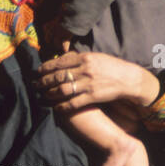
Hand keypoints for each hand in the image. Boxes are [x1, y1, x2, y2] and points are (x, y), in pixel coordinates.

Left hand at [36, 50, 151, 114]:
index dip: (46, 67)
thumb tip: (62, 57)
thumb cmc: (112, 67)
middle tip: (35, 84)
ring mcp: (88, 84)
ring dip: (50, 93)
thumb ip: (79, 58)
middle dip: (44, 81)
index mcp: (85, 57)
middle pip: (58, 76)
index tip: (38, 71)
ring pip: (62, 89)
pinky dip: (62, 106)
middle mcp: (85, 70)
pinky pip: (73, 102)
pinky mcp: (93, 96)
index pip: (60, 62)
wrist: (129, 79)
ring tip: (43, 95)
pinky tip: (56, 108)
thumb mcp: (96, 57)